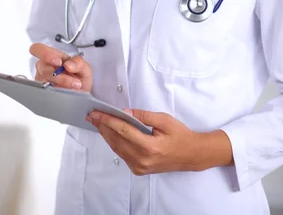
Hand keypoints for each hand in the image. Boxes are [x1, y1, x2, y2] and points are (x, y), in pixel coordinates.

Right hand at [29, 43, 92, 92]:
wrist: (81, 93)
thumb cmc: (80, 78)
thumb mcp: (85, 68)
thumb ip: (79, 63)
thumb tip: (68, 64)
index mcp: (53, 55)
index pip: (38, 48)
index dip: (45, 54)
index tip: (58, 62)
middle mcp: (44, 66)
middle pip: (42, 68)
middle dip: (58, 75)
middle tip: (70, 79)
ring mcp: (42, 79)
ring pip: (44, 81)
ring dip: (61, 84)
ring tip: (74, 85)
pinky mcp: (42, 91)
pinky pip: (46, 91)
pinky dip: (58, 92)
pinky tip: (66, 91)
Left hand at [86, 109, 232, 174]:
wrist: (191, 154)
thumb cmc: (179, 135)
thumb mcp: (164, 120)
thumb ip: (143, 116)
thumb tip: (124, 112)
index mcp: (150, 146)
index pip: (123, 131)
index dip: (108, 121)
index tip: (96, 112)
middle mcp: (142, 160)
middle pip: (116, 141)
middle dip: (102, 126)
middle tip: (92, 115)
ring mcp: (140, 167)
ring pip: (117, 149)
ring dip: (106, 135)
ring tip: (97, 122)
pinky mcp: (139, 170)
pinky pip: (122, 154)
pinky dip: (114, 143)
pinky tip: (109, 133)